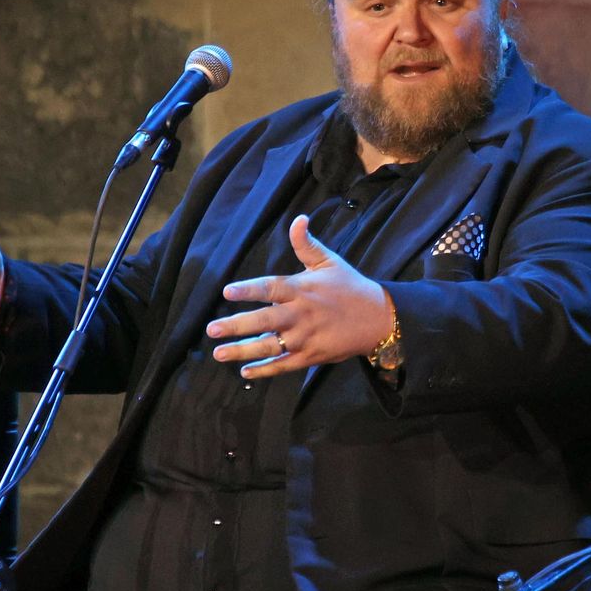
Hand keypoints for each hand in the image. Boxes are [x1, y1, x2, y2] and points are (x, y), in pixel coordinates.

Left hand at [207, 215, 391, 378]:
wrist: (378, 318)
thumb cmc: (350, 287)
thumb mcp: (329, 261)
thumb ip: (306, 243)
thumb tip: (297, 218)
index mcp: (302, 289)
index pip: (270, 287)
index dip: (248, 290)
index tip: (227, 292)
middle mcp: (300, 314)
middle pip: (263, 321)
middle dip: (236, 326)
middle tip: (212, 329)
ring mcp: (305, 338)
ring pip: (269, 346)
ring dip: (243, 351)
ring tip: (219, 353)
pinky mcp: (311, 356)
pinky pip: (284, 364)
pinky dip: (265, 370)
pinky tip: (246, 372)